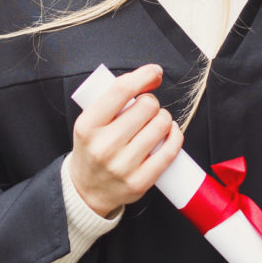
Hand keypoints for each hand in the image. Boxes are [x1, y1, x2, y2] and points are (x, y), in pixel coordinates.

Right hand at [68, 63, 181, 218]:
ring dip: (163, 119)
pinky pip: (169, 151)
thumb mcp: (91, 120)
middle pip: (147, 106)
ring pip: (161, 125)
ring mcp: (122, 166)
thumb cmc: (93, 147)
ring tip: (154, 124)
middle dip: (151, 102)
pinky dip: (175, 136)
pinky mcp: (139, 182)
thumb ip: (114, 98)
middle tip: (146, 111)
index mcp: (87, 125)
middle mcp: (103, 146)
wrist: (86, 190)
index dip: (143, 75)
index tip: (154, 72)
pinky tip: (170, 133)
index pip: (121, 90)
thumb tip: (152, 76)